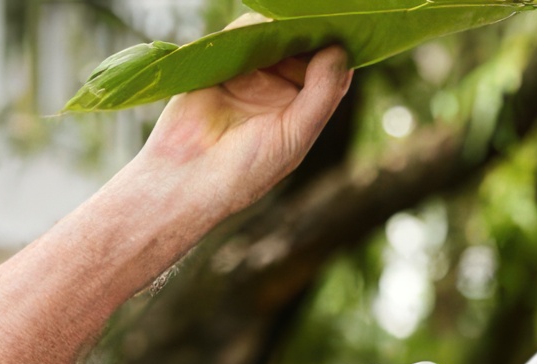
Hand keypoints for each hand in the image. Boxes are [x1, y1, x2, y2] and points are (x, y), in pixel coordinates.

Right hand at [131, 27, 352, 220]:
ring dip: (285, 29)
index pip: (330, 74)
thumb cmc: (248, 167)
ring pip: (274, 39)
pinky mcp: (220, 63)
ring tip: (296, 21)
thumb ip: (321, 93)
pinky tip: (266, 27)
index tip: (349, 31)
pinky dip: (253, 28)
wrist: (187, 174)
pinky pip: (240, 36)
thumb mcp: (295, 133)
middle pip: (304, 50)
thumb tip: (339, 51)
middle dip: (313, 34)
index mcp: (303, 110)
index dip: (340, 52)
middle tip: (322, 17)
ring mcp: (251, 75)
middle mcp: (279, 90)